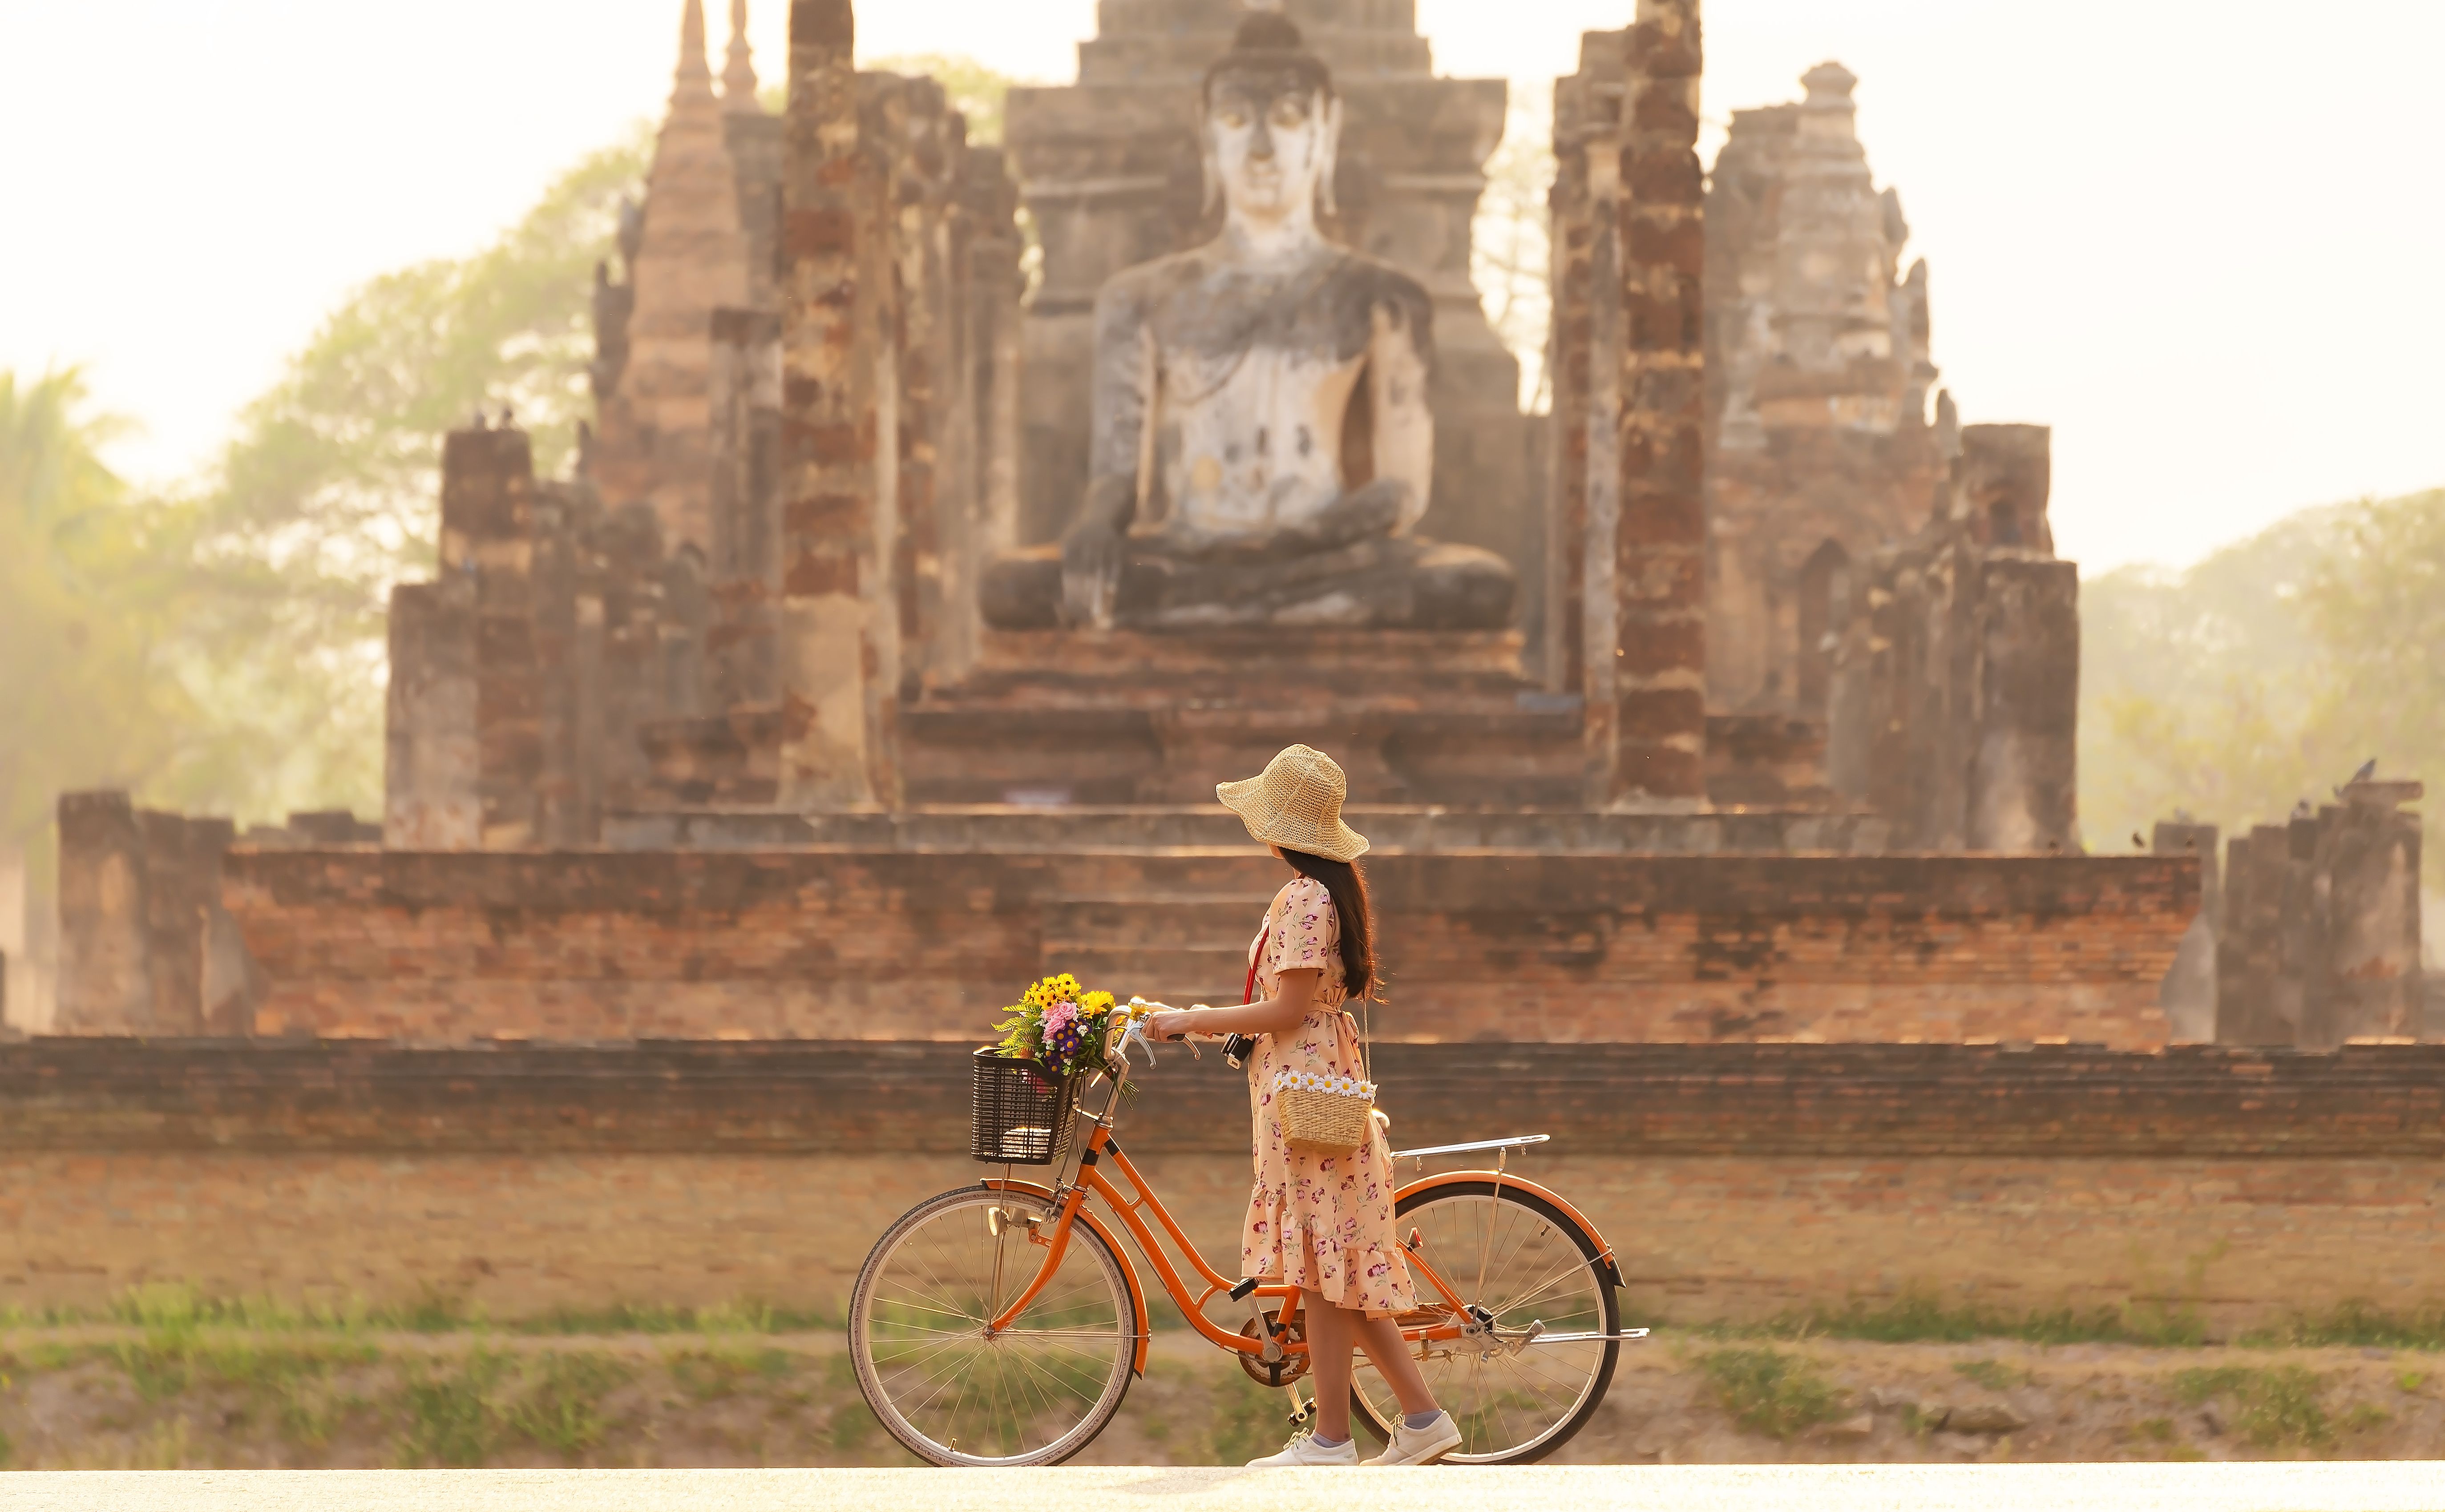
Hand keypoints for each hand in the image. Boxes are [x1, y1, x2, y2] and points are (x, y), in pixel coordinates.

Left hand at [1059, 512, 1124, 627]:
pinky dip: (1112, 579)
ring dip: (1097, 593)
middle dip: (1083, 598)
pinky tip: (1110, 593)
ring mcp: (1100, 543)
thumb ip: (1070, 567)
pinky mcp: (1115, 543)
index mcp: (1070, 547)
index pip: (1069, 575)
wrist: (1104, 511)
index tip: (1073, 612)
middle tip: (1084, 617)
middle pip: (1083, 577)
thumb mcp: (1073, 546)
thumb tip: (1065, 593)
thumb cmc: (1085, 536)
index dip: (1072, 593)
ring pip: (1098, 573)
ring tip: (1096, 611)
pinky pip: (1113, 565)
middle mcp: (1084, 544)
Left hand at [1143, 1009, 1192, 1041]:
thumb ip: (1158, 1024)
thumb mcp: (1166, 1019)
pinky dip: (1169, 1040)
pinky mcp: (1163, 1030)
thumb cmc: (1181, 1019)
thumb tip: (1151, 1033)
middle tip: (1165, 1035)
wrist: (1190, 1019)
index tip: (1157, 1034)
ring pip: (1155, 1038)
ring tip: (1171, 1033)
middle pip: (1148, 1034)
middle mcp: (1155, 1018)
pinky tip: (1174, 1034)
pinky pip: (1162, 1040)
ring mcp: (1158, 1024)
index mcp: (1155, 1014)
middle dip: (1156, 1037)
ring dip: (1164, 1038)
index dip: (1152, 1033)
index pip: (1146, 1028)